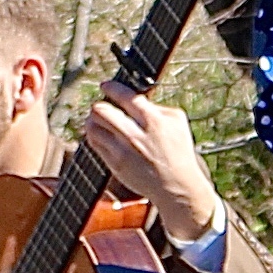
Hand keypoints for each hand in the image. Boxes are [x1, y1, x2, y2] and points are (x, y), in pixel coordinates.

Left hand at [81, 92, 225, 249]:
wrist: (176, 186)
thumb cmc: (178, 151)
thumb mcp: (177, 121)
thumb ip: (156, 105)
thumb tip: (136, 96)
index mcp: (153, 120)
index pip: (124, 96)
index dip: (111, 87)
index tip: (106, 85)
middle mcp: (135, 135)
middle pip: (101, 110)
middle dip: (99, 104)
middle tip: (101, 106)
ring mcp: (123, 151)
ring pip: (93, 126)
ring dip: (93, 120)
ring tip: (99, 120)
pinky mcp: (115, 165)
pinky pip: (94, 143)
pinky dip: (94, 135)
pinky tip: (101, 134)